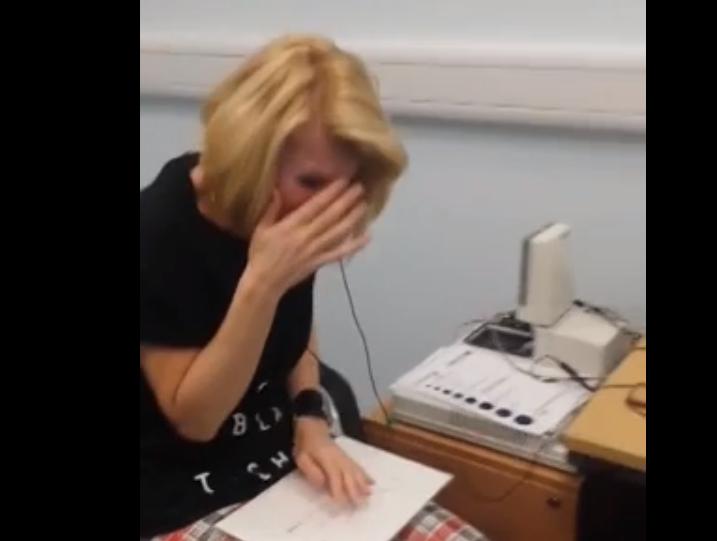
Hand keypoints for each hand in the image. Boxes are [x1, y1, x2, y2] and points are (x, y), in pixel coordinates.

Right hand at [247, 180, 369, 293]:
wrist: (264, 282)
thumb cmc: (260, 254)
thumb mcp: (261, 229)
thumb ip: (271, 209)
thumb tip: (277, 189)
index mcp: (291, 226)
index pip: (315, 205)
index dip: (331, 192)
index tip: (343, 181)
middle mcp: (306, 236)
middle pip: (331, 215)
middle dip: (346, 200)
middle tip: (360, 187)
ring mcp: (315, 250)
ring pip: (338, 232)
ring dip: (352, 218)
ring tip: (364, 205)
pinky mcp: (319, 262)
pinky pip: (339, 253)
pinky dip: (354, 246)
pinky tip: (367, 237)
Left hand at [293, 417, 373, 506]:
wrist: (312, 427)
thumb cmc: (305, 445)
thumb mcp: (301, 457)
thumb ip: (311, 471)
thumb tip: (323, 482)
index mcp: (327, 459)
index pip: (334, 477)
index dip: (338, 490)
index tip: (341, 504)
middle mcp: (339, 458)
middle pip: (348, 475)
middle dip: (354, 490)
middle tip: (360, 504)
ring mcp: (345, 457)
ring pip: (355, 471)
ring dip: (362, 484)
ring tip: (369, 495)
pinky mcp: (347, 457)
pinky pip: (358, 466)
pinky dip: (365, 475)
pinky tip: (372, 482)